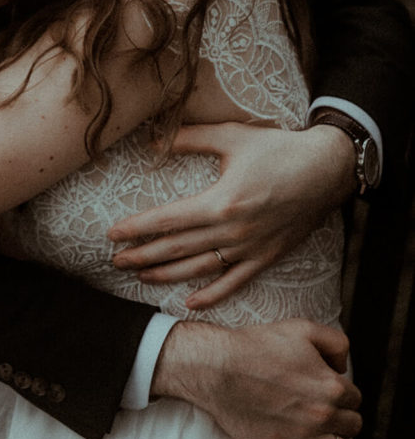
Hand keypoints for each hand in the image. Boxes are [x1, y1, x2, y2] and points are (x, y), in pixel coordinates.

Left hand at [108, 122, 355, 306]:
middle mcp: (232, 230)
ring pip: (200, 268)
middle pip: (177, 248)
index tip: (112, 234)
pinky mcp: (267, 257)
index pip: (167, 220)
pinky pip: (235, 282)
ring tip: (139, 276)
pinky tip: (190, 302)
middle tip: (114, 261)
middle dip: (142, 255)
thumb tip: (152, 141)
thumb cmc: (277, 149)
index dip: (137, 229)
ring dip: (167, 275)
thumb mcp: (232, 136)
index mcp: (220, 201)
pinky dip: (212, 295)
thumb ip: (191, 138)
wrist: (326, 170)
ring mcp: (250, 248)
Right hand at [152, 318, 361, 438]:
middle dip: (347, 418)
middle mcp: (323, 414)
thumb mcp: (302, 328)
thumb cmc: (257, 344)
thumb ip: (335, 343)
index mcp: (330, 385)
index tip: (333, 391)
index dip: (345, 392)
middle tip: (335, 415)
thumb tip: (342, 367)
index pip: (354, 396)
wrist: (219, 368)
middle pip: (352, 424)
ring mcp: (304, 437)